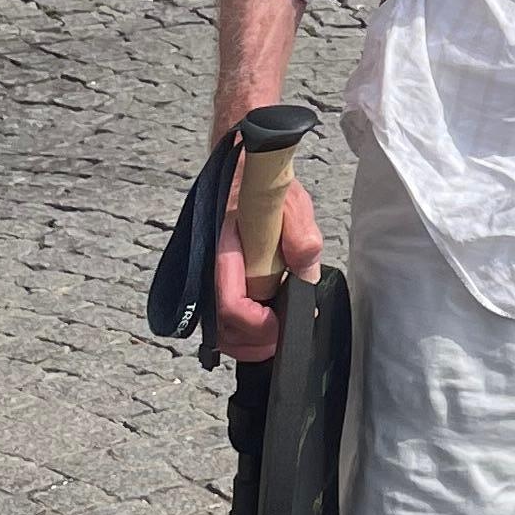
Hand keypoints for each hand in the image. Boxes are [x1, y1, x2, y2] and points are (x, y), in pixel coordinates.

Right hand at [211, 167, 323, 365]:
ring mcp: (209, 276)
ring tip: (274, 337)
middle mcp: (210, 267)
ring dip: (246, 342)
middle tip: (281, 338)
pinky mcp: (215, 281)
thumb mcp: (289, 199)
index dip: (258, 324)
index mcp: (226, 248)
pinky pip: (219, 318)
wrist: (241, 171)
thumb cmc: (263, 184)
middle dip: (252, 343)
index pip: (232, 304)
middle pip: (220, 328)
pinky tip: (263, 325)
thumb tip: (305, 263)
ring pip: (216, 329)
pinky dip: (240, 333)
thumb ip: (300, 231)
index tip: (281, 321)